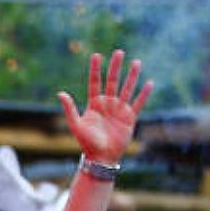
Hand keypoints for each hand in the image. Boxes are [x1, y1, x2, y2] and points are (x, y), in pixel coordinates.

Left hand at [58, 50, 151, 165]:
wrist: (101, 158)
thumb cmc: (87, 143)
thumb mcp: (76, 125)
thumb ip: (70, 109)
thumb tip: (60, 93)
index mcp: (94, 104)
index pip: (95, 82)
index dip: (95, 69)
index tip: (96, 55)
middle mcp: (107, 104)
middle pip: (112, 81)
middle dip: (115, 67)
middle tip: (119, 52)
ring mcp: (119, 110)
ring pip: (127, 89)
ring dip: (131, 76)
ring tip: (136, 62)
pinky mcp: (130, 118)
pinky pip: (138, 103)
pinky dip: (144, 94)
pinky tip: (149, 83)